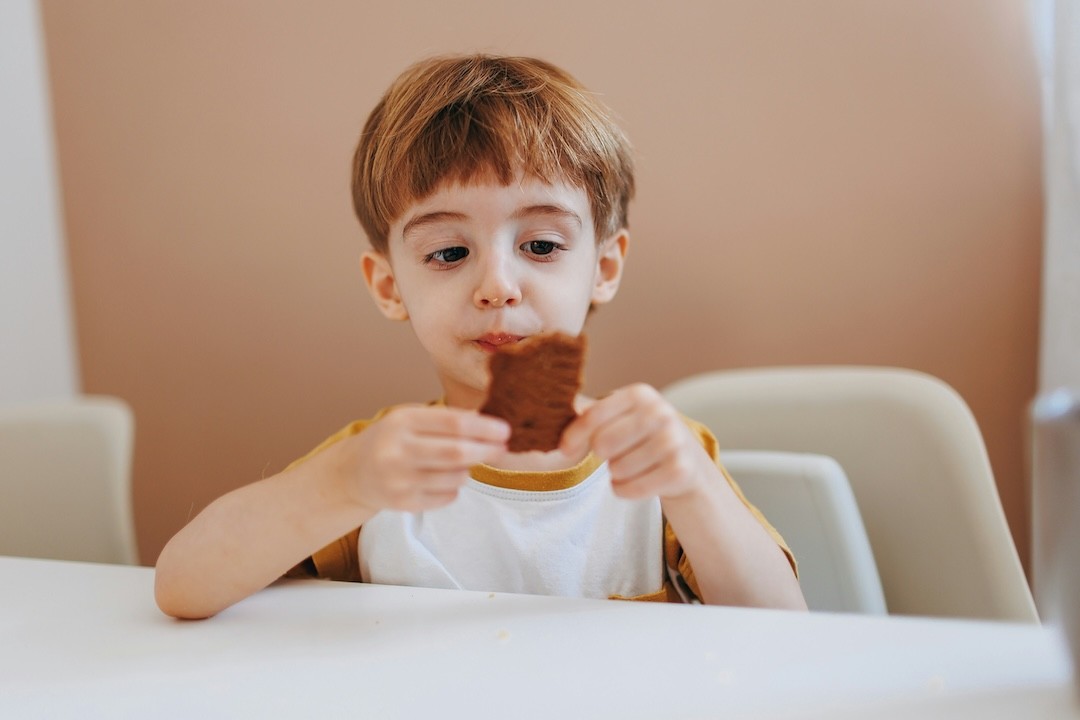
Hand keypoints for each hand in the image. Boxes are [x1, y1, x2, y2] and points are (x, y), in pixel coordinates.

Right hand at [336, 406, 508, 512]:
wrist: (353, 472)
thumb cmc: (393, 439)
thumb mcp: (411, 419)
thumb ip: (446, 420)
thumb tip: (490, 423)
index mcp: (402, 421)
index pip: (453, 423)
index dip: (484, 427)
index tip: (505, 430)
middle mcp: (397, 450)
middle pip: (456, 453)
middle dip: (487, 451)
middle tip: (503, 449)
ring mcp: (398, 480)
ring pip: (455, 478)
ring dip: (469, 470)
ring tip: (464, 463)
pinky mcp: (402, 503)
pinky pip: (447, 497)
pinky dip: (455, 488)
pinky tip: (445, 479)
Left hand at [560, 384, 713, 499]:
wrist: (687, 459)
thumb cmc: (641, 435)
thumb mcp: (620, 416)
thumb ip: (589, 414)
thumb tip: (553, 413)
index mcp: (640, 394)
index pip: (594, 416)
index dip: (574, 436)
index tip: (564, 449)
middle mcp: (660, 413)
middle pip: (603, 444)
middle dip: (602, 455)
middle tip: (615, 453)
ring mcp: (673, 442)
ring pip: (616, 470)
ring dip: (615, 474)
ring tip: (631, 465)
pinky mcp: (679, 470)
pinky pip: (630, 489)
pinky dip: (625, 490)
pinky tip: (637, 480)